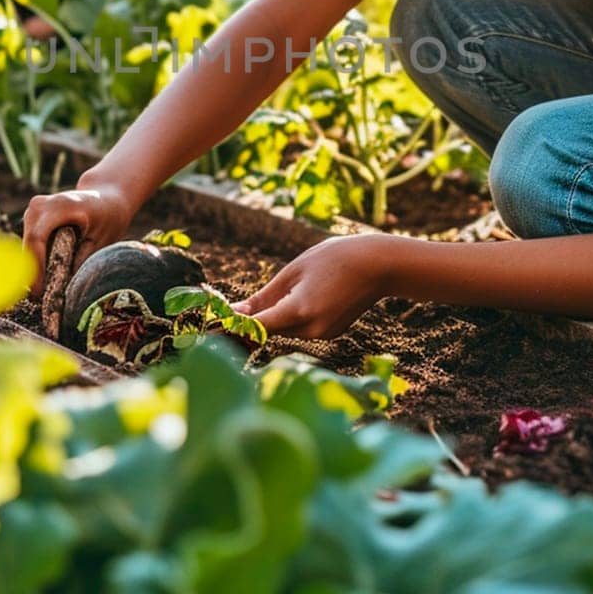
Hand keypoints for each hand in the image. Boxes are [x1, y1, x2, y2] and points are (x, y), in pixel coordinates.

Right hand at [22, 176, 133, 295]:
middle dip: (32, 273)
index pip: (37, 238)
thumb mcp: (102, 241)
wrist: (106, 197)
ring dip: (33, 269)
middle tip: (41, 300)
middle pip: (28, 245)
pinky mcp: (31, 219)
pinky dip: (36, 262)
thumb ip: (82, 262)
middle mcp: (40, 205)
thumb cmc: (109, 218)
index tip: (40, 292)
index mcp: (61, 205)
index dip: (36, 267)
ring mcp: (32, 211)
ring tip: (45, 293)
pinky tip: (47, 278)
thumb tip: (64, 290)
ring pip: (26, 247)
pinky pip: (29, 245)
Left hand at [233, 235, 390, 339]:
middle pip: (268, 330)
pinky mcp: (330, 334)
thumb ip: (264, 298)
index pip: (255, 329)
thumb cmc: (334, 259)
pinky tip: (308, 293)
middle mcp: (311, 330)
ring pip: (283, 329)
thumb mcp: (293, 271)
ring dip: (274, 316)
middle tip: (230, 306)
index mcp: (299, 311)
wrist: (379, 265)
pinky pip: (301, 327)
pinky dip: (293, 316)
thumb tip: (235, 314)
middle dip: (251, 321)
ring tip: (287, 289)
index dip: (232, 328)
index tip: (214, 326)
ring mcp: (322, 335)